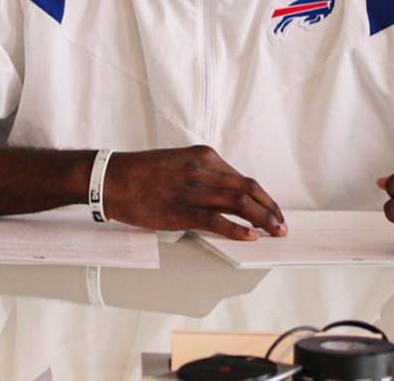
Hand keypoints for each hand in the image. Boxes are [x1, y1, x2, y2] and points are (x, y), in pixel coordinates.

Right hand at [103, 146, 286, 240]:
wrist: (112, 179)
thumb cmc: (142, 173)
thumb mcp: (179, 163)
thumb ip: (204, 174)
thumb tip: (227, 194)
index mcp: (204, 156)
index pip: (243, 178)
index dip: (262, 196)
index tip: (271, 209)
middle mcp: (203, 170)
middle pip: (248, 189)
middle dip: (270, 207)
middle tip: (282, 223)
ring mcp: (194, 190)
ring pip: (240, 204)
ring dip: (262, 219)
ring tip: (274, 232)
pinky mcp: (182, 210)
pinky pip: (218, 221)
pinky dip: (238, 229)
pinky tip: (250, 237)